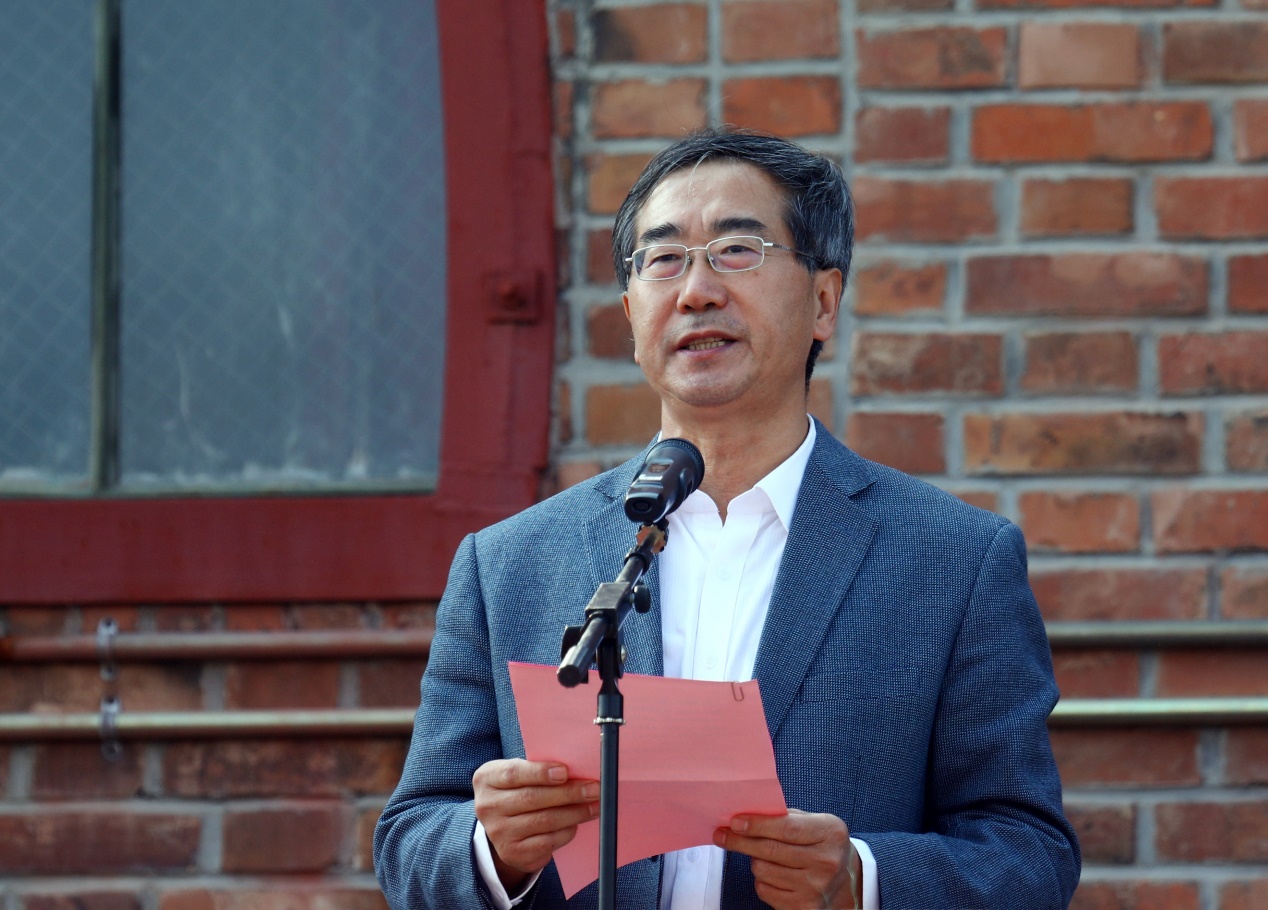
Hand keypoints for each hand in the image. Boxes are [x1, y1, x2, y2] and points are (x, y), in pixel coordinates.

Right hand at [473, 759, 598, 893]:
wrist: (502, 825)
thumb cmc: (518, 790)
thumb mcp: (518, 774)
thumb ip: (537, 769)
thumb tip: (575, 770)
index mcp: (487, 780)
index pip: (513, 774)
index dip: (540, 772)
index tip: (565, 772)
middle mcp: (488, 807)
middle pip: (532, 798)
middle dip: (568, 793)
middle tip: (593, 789)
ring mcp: (499, 833)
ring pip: (544, 821)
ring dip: (575, 813)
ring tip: (594, 805)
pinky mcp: (513, 853)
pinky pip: (547, 842)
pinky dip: (567, 831)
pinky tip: (577, 823)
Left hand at [713, 808, 861, 908]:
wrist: (849, 883)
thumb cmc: (824, 846)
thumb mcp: (816, 824)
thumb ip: (786, 818)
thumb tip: (746, 816)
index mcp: (830, 834)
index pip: (786, 828)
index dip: (757, 825)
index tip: (735, 822)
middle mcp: (826, 863)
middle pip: (770, 851)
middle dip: (740, 841)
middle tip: (723, 835)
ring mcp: (815, 888)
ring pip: (763, 871)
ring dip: (756, 861)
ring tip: (764, 856)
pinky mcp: (803, 908)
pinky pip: (765, 890)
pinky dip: (762, 881)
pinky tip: (774, 874)